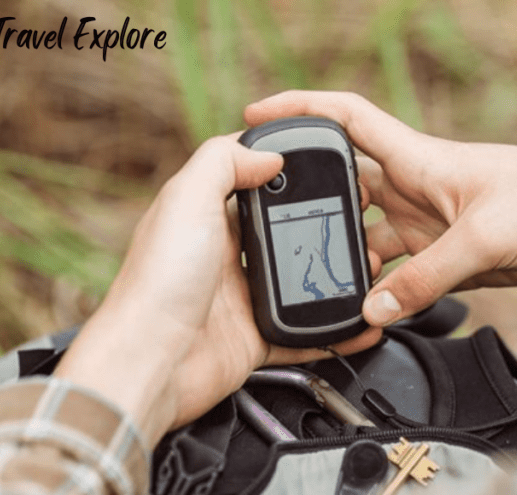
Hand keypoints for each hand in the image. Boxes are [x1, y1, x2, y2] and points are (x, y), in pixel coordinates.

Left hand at [54, 134, 381, 445]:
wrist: (149, 362)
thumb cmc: (156, 283)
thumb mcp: (185, 199)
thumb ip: (223, 163)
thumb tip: (270, 155)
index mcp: (205, 217)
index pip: (251, 184)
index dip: (286, 175)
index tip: (326, 170)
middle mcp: (224, 256)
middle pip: (284, 233)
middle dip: (321, 227)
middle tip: (357, 220)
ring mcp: (242, 298)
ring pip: (300, 282)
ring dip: (333, 276)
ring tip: (367, 266)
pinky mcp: (255, 338)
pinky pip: (304, 333)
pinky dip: (334, 332)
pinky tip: (358, 324)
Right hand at [245, 91, 516, 325]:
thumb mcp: (483, 237)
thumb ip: (426, 277)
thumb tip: (373, 309)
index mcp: (419, 160)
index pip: (347, 121)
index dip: (301, 111)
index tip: (259, 114)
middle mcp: (418, 189)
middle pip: (348, 190)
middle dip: (315, 205)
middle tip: (277, 231)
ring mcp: (433, 226)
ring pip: (373, 241)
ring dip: (350, 260)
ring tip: (319, 284)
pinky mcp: (454, 260)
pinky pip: (406, 278)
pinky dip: (388, 294)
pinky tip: (372, 312)